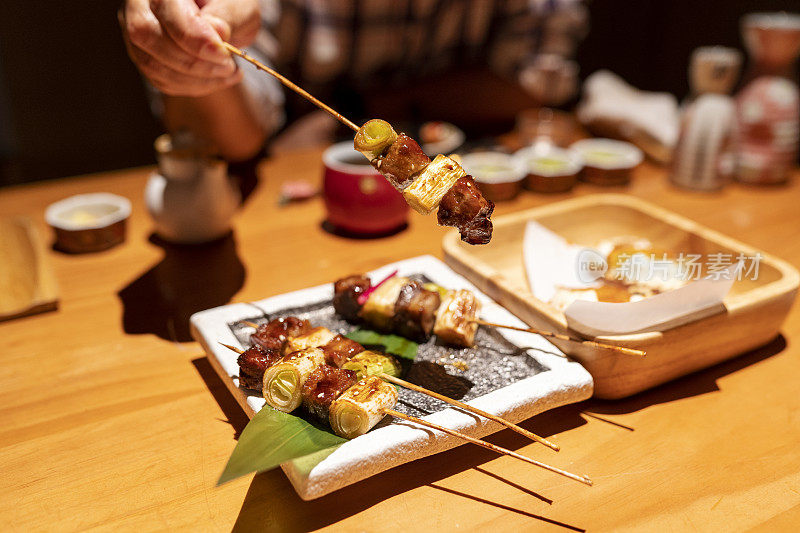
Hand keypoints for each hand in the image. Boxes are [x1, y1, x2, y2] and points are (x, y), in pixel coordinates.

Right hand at [120, 0, 260, 96]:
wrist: (225, 20)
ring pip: (152, 64)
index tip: (222, 53)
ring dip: (196, 78)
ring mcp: (138, 33)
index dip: (193, 37)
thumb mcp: (237, 5)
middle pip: (147, 35)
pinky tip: (218, 79)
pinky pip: (161, 81)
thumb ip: (225, 16)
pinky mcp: (145, 58)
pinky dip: (193, 86)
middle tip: (228, 65)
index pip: (165, 10)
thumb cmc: (230, 7)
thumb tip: (216, 34)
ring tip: (229, 72)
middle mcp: (141, 5)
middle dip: (192, 61)